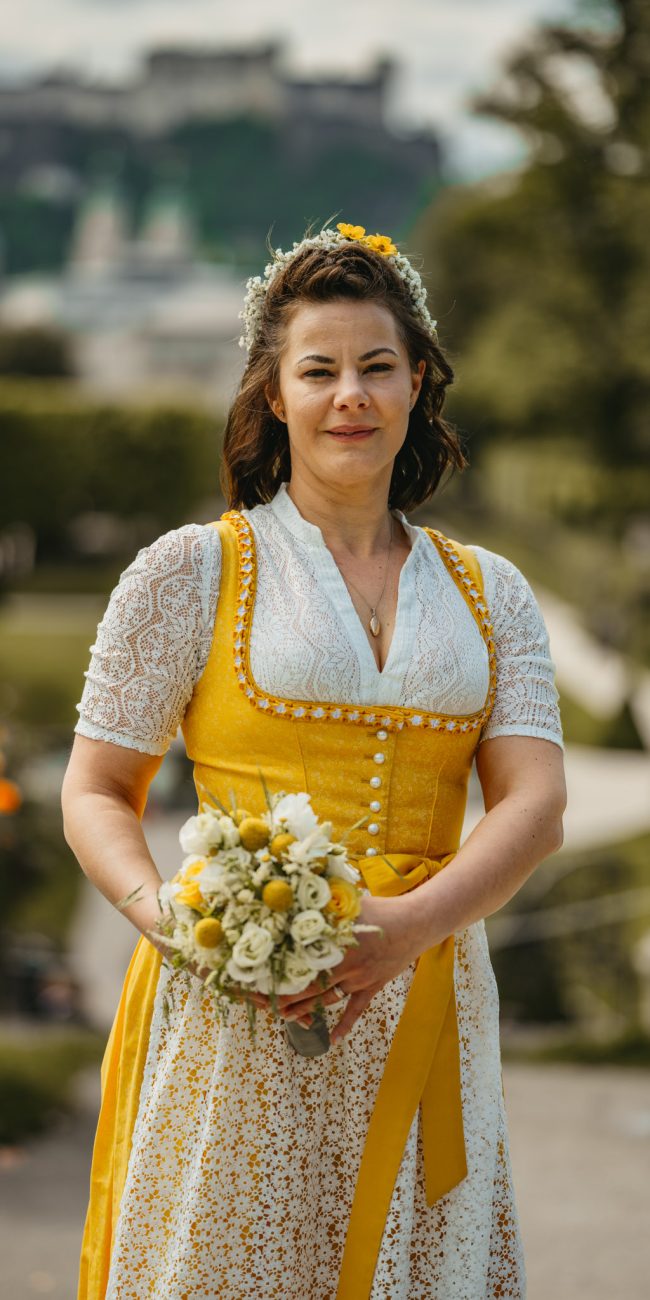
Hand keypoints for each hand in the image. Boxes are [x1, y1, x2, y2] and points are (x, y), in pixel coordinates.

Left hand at [275, 893, 420, 1042]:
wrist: (416, 923)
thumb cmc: (381, 909)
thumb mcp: (351, 905)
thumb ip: (325, 908)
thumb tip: (296, 903)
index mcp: (340, 947)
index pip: (305, 965)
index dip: (285, 973)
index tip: (265, 979)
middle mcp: (348, 967)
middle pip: (312, 986)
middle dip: (288, 996)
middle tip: (266, 1003)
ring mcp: (360, 980)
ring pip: (328, 999)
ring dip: (306, 1009)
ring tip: (285, 1018)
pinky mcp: (372, 987)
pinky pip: (355, 1010)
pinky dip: (344, 1026)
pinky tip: (331, 1041)